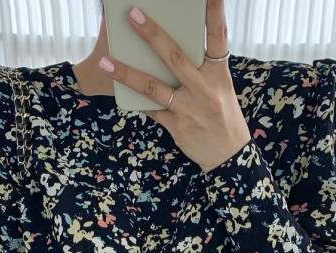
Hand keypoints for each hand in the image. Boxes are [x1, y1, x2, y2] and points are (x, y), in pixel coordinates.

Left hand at [97, 0, 251, 172]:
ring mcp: (189, 108)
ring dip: (127, 73)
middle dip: (152, 35)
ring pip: (153, 87)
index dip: (214, 12)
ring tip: (105, 61)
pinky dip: (135, 99)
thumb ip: (203, 67)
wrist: (229, 156)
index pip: (218, 36)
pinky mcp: (177, 126)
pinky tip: (119, 89)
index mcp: (219, 73)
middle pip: (175, 57)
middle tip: (132, 14)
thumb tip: (174, 45)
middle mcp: (204, 88)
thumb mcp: (222, 88)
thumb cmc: (223, 115)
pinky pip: (151, 110)